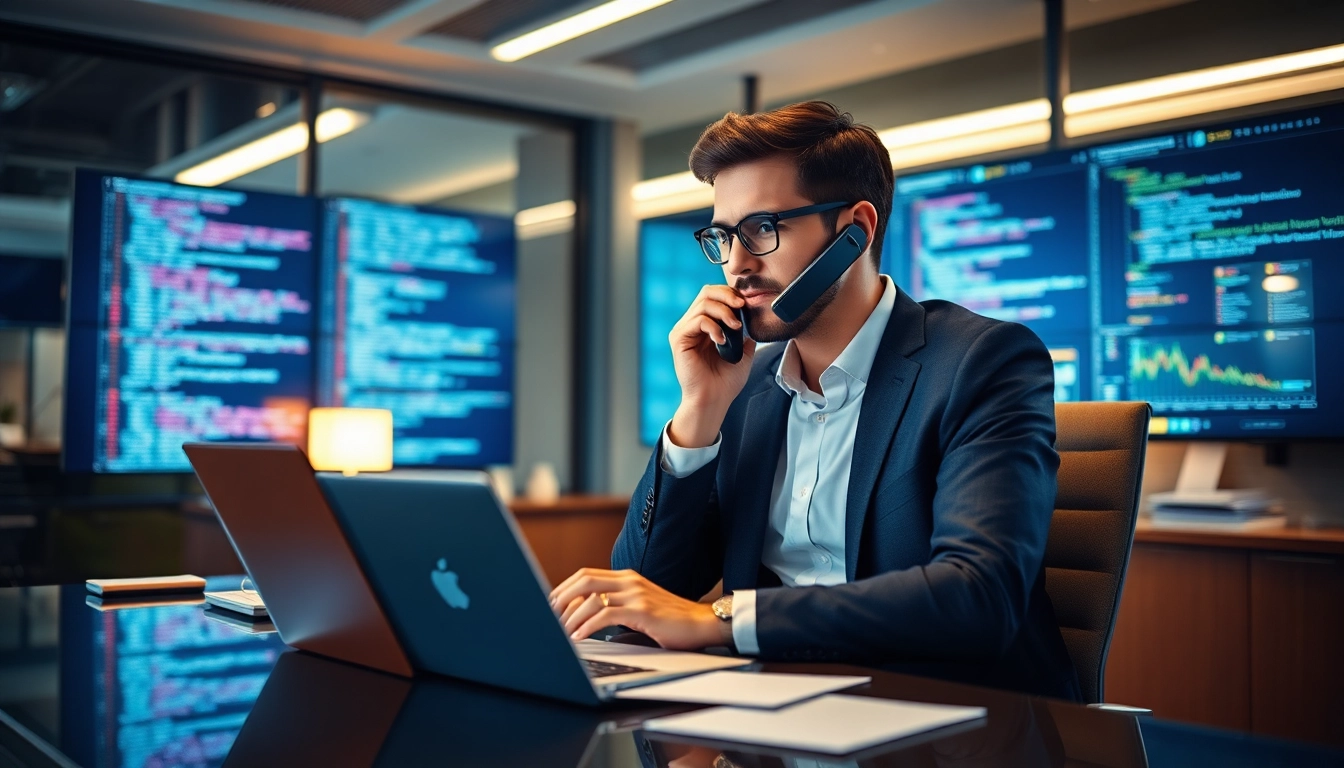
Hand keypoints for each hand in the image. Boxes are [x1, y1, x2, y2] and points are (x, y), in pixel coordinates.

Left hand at [548, 568, 728, 649]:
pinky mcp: (642, 611)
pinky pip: (605, 615)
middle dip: (561, 599)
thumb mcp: (640, 606)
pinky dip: (587, 626)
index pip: (585, 575)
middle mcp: (629, 581)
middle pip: (583, 581)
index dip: (564, 588)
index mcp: (627, 577)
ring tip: (560, 632)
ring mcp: (636, 594)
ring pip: (591, 598)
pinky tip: (579, 637)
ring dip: (570, 616)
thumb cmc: (672, 620)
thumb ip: (617, 605)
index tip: (551, 605)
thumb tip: (586, 614)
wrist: (702, 623)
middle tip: (549, 617)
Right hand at [667, 286, 757, 447]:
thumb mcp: (743, 353)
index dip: (730, 295)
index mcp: (704, 326)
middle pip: (706, 293)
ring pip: (703, 304)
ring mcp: (683, 331)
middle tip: (742, 306)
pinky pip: (697, 320)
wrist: (713, 400)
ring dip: (724, 312)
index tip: (747, 304)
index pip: (714, 296)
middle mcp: (691, 325)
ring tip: (735, 328)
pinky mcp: (679, 339)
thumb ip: (745, 334)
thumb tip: (753, 319)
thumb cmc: (725, 381)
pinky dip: (714, 326)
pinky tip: (722, 341)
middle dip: (727, 296)